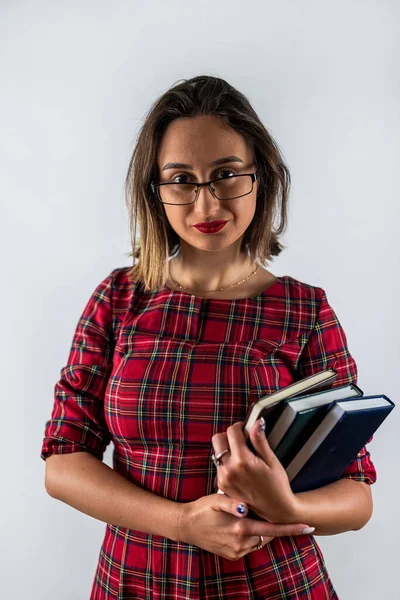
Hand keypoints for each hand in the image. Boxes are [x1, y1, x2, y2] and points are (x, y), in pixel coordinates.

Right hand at [177, 493, 314, 560]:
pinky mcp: (232, 555)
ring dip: (259, 530)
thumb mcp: (216, 500)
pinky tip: (241, 525)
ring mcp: (237, 551)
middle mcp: (241, 543)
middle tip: (269, 511)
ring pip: (258, 539)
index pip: (272, 529)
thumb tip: (245, 508)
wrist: (186, 526)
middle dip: (271, 525)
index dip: (290, 528)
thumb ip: (232, 503)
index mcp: (240, 528)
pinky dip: (250, 535)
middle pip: (266, 534)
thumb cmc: (202, 509)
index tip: (307, 527)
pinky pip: (249, 545)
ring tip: (249, 516)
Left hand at [211, 419, 299, 522]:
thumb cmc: (277, 486)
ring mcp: (223, 478)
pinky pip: (218, 465)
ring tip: (242, 456)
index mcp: (242, 460)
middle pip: (217, 439)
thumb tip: (256, 422)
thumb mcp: (271, 461)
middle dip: (228, 436)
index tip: (245, 428)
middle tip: (241, 440)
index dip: (239, 426)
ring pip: (217, 452)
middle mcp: (229, 469)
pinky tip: (239, 468)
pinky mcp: (221, 485)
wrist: (275, 510)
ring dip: (226, 449)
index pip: (231, 431)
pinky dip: (226, 462)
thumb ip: (260, 441)